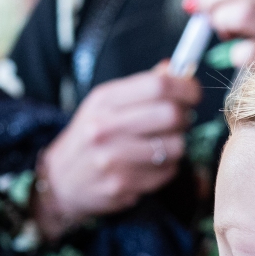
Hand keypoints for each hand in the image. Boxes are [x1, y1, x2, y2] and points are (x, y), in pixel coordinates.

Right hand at [34, 65, 203, 238]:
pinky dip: (167, 168)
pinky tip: (150, 165)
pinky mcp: (122, 186)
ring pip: (175, 147)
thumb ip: (141, 87)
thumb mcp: (105, 104)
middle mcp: (106, 127)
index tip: (193, 94)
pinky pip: (166, 173)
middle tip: (179, 121)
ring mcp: (113, 159)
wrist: (61, 180)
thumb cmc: (91, 136)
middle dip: (184, 117)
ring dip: (177, 145)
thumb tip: (176, 69)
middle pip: (171, 115)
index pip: (158, 86)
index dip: (186, 88)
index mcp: (105, 100)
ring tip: (162, 145)